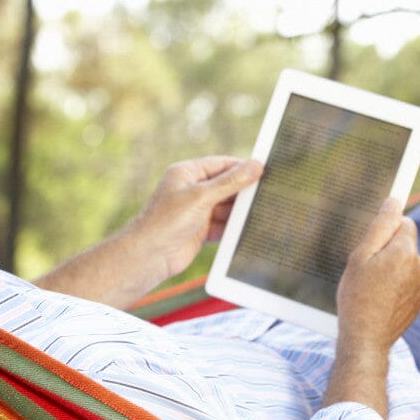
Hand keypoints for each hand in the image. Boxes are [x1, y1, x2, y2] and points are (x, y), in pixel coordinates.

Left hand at [131, 156, 263, 279]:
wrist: (150, 255)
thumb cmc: (168, 220)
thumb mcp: (202, 196)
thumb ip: (230, 182)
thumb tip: (255, 166)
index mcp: (187, 173)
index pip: (220, 164)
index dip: (241, 167)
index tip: (264, 169)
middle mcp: (191, 190)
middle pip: (225, 186)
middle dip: (243, 191)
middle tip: (269, 192)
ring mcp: (196, 211)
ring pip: (225, 207)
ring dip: (240, 211)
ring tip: (263, 211)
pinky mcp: (200, 231)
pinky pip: (222, 226)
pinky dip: (233, 228)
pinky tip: (249, 229)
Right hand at [323, 198, 419, 418]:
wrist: (366, 340)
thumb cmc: (357, 297)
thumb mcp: (360, 257)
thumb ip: (380, 227)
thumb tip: (394, 201)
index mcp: (406, 252)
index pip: (404, 223)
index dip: (385, 230)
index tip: (372, 243)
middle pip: (405, 243)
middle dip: (387, 250)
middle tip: (365, 269)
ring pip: (406, 263)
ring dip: (391, 268)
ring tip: (371, 287)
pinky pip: (408, 281)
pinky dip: (395, 285)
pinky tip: (379, 299)